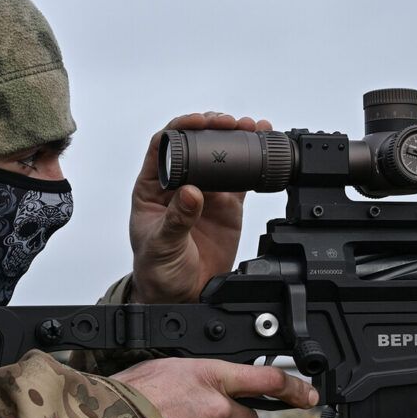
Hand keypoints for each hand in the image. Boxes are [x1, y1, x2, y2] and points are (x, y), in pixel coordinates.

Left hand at [129, 112, 270, 303]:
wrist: (180, 295)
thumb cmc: (158, 269)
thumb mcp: (162, 245)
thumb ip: (176, 220)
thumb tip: (191, 192)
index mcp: (153, 186)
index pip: (164, 145)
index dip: (181, 128)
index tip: (199, 122)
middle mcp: (179, 183)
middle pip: (195, 143)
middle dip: (214, 127)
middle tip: (232, 123)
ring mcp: (205, 192)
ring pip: (220, 155)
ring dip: (236, 138)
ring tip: (254, 128)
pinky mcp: (227, 205)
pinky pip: (241, 178)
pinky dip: (253, 162)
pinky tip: (264, 148)